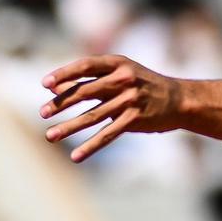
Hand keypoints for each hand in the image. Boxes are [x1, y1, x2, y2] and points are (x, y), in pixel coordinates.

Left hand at [40, 55, 186, 161]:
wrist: (179, 100)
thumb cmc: (142, 85)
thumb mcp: (120, 73)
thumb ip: (90, 79)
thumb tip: (54, 86)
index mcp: (117, 63)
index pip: (85, 66)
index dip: (64, 74)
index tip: (45, 84)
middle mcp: (123, 79)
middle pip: (85, 92)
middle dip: (61, 103)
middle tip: (42, 113)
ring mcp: (130, 100)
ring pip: (93, 116)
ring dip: (69, 127)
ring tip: (50, 136)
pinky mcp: (135, 120)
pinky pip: (108, 134)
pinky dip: (90, 146)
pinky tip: (76, 156)